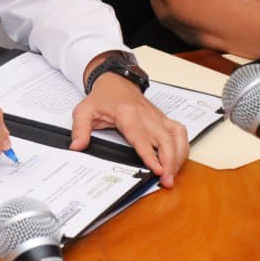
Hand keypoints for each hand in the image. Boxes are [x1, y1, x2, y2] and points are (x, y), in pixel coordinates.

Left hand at [72, 75, 187, 186]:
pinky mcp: (163, 118)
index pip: (141, 137)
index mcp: (127, 113)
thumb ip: (80, 129)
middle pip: (164, 139)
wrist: (115, 80)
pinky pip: (179, 132)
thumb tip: (77, 146)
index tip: (157, 170)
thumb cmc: (102, 97)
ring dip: (178, 156)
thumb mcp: (84, 111)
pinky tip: (178, 160)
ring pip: (176, 135)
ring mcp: (157, 116)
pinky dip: (182, 147)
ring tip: (173, 174)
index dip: (150, 155)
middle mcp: (146, 115)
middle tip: (166, 180)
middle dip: (169, 161)